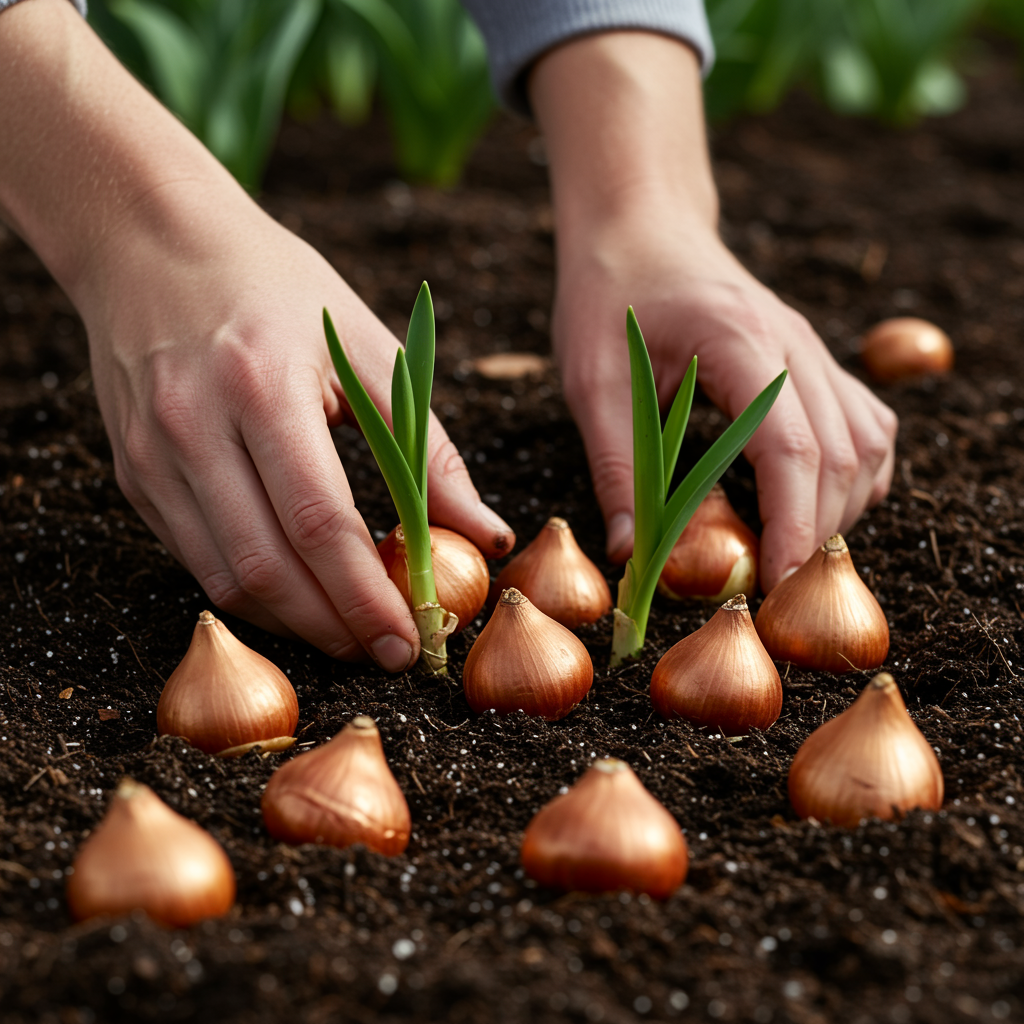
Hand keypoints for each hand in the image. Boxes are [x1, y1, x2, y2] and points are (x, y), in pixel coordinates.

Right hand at [79, 184, 512, 664]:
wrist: (153, 244)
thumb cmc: (276, 289)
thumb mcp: (365, 347)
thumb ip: (427, 448)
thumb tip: (484, 534)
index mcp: (263, 388)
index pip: (318, 522)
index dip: (366, 596)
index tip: (410, 642)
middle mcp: (195, 428)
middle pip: (267, 568)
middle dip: (334, 627)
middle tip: (388, 650)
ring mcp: (152, 456)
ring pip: (225, 579)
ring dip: (294, 623)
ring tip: (350, 631)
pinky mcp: (133, 474)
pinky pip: (195, 559)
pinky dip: (254, 592)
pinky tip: (298, 595)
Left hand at [552, 220, 895, 591]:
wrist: (639, 228)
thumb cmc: (608, 296)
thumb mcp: (593, 383)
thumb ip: (617, 468)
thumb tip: (632, 555)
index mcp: (740, 341)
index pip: (793, 448)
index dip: (791, 525)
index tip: (774, 583)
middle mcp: (795, 343)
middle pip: (842, 456)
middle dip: (813, 533)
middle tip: (771, 589)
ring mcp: (812, 349)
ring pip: (866, 443)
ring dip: (838, 509)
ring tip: (786, 552)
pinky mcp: (812, 360)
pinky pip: (863, 424)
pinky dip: (851, 476)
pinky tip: (809, 504)